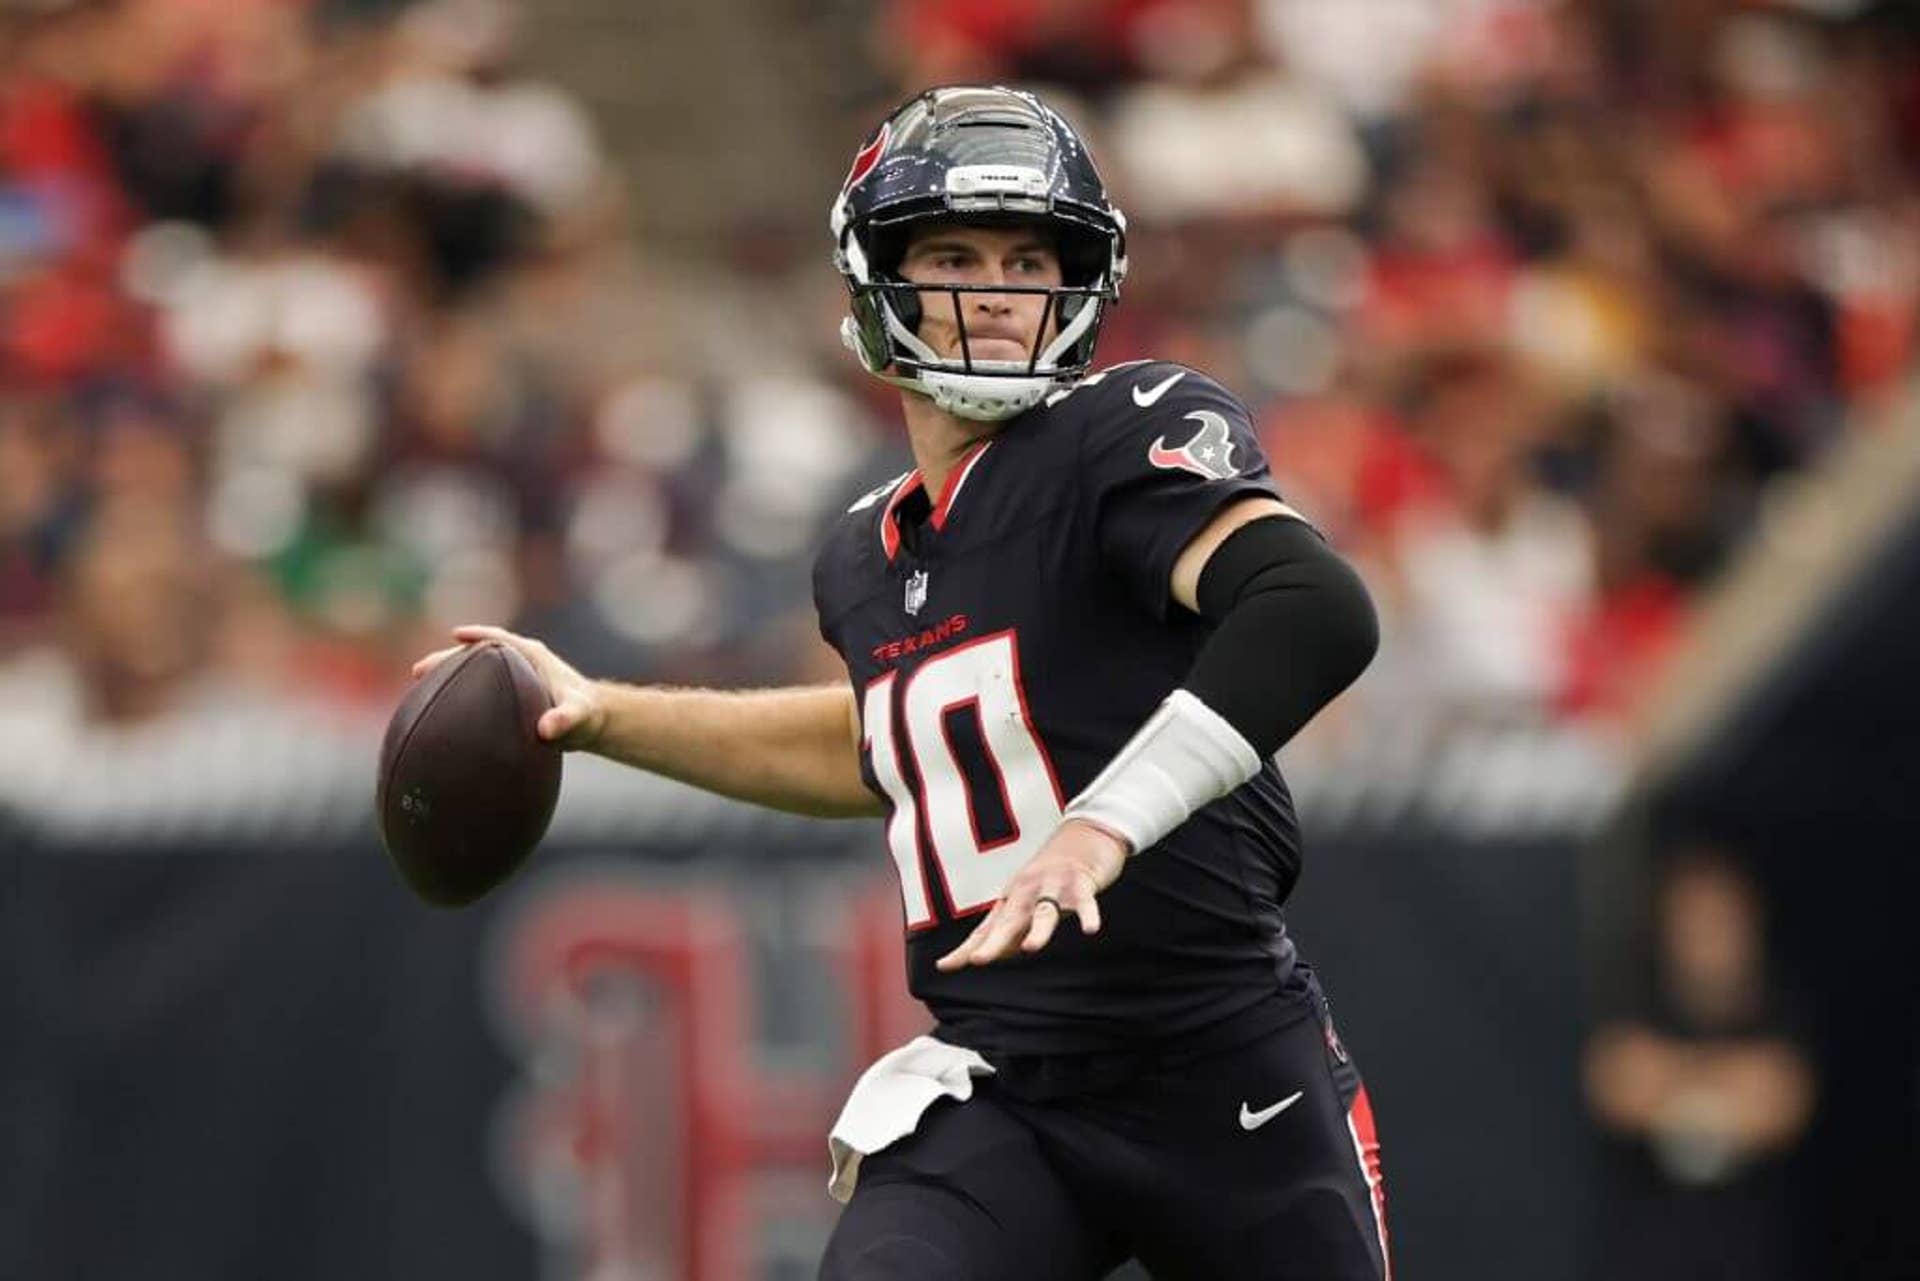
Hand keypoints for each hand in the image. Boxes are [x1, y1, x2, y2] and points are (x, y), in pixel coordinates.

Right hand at [411, 624, 606, 749]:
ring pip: (473, 671)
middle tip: (419, 671)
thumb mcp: (579, 715)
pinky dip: (458, 695)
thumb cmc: (587, 714)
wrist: (594, 722)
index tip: (455, 636)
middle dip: (448, 659)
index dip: (477, 636)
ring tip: (419, 688)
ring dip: (448, 676)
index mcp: (532, 655)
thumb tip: (546, 729)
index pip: (499, 639)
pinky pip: (477, 690)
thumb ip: (566, 719)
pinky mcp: (507, 694)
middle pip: (477, 654)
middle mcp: (518, 662)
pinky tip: (438, 712)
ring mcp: (511, 677)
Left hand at [935, 819, 1129, 970]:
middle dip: (994, 942)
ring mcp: (1054, 885)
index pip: (985, 929)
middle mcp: (1027, 891)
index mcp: (1011, 899)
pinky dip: (1088, 914)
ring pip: (1044, 911)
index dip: (966, 948)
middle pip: (1009, 921)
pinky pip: (1085, 901)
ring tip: (1031, 948)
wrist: (1084, 834)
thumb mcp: (1028, 900)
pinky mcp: (1081, 882)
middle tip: (978, 961)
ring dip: (1038, 930)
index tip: (944, 967)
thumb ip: (1012, 928)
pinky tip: (1090, 929)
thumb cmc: (1051, 874)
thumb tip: (994, 955)